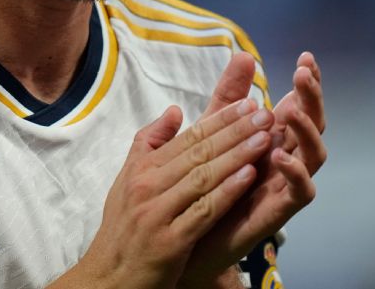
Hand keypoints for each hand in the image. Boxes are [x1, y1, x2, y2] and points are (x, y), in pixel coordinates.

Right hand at [53, 90, 275, 288]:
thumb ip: (150, 143)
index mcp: (142, 169)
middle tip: (265, 113)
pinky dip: (226, 192)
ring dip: (237, 156)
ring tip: (265, 139)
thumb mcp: (127, 179)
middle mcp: (147, 186)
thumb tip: (174, 111)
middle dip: (236, 131)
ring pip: (203, 177)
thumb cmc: (123, 228)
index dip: (221, 119)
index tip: (248, 103)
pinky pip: (203, 211)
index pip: (188, 137)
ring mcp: (158, 213)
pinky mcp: (169, 241)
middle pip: (199, 152)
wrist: (109, 277)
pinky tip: (248, 176)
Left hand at [178, 51, 326, 287]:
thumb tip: (244, 56)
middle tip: (303, 74)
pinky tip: (279, 153)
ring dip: (307, 131)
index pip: (298, 107)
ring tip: (292, 110)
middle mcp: (284, 160)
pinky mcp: (278, 211)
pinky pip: (300, 192)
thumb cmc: (205, 183)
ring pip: (314, 157)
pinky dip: (295, 172)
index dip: (307, 84)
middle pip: (312, 126)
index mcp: (272, 139)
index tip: (306, 58)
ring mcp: (284, 185)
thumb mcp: (213, 132)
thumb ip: (229, 97)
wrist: (189, 236)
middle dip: (312, 99)